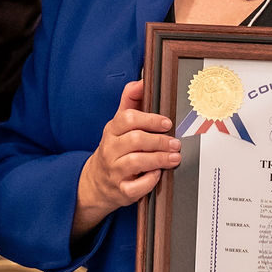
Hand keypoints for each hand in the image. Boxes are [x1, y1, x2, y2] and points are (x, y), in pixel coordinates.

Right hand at [73, 80, 179, 237]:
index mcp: (111, 130)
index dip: (150, 119)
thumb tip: (143, 80)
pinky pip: (135, 187)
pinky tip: (158, 174)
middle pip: (135, 140)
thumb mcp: (118, 124)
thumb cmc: (114, 149)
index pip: (128, 118)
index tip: (167, 123)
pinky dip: (149, 181)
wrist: (95, 183)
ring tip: (175, 157)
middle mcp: (110, 149)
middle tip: (176, 143)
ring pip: (136, 162)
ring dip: (159, 159)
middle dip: (160, 141)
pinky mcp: (120, 191)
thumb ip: (129, 101)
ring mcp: (114, 171)